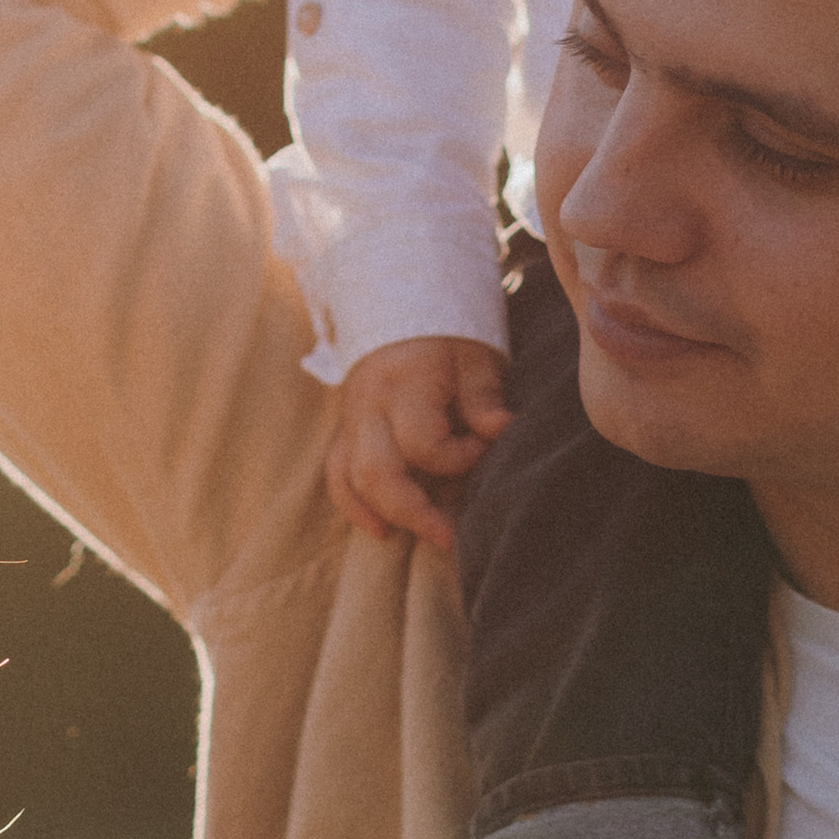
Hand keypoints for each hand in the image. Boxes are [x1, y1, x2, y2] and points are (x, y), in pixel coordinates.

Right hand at [325, 335, 511, 551]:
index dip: (459, 457)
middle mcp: (370, 406)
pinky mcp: (346, 429)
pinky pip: (336, 474)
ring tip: (424, 534)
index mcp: (404, 384)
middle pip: (377, 473)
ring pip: (350, 479)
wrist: (400, 302)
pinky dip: (354, 505)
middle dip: (414, 512)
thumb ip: (483, 397)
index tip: (485, 445)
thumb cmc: (446, 332)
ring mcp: (353, 420)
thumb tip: (502, 431)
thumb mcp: (475, 354)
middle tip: (451, 536)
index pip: (423, 443)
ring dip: (385, 513)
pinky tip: (380, 529)